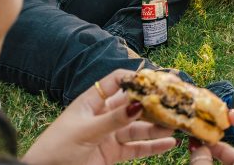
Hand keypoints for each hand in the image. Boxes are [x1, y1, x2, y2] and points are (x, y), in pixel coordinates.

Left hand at [22, 69, 175, 164]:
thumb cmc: (57, 148)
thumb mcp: (86, 131)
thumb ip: (113, 119)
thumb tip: (139, 103)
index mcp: (92, 102)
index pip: (117, 81)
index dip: (135, 78)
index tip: (156, 80)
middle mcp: (103, 116)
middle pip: (133, 105)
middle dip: (153, 104)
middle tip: (174, 102)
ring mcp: (110, 135)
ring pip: (139, 127)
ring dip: (157, 126)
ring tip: (176, 125)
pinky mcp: (113, 154)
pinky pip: (137, 147)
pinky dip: (153, 146)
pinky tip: (169, 143)